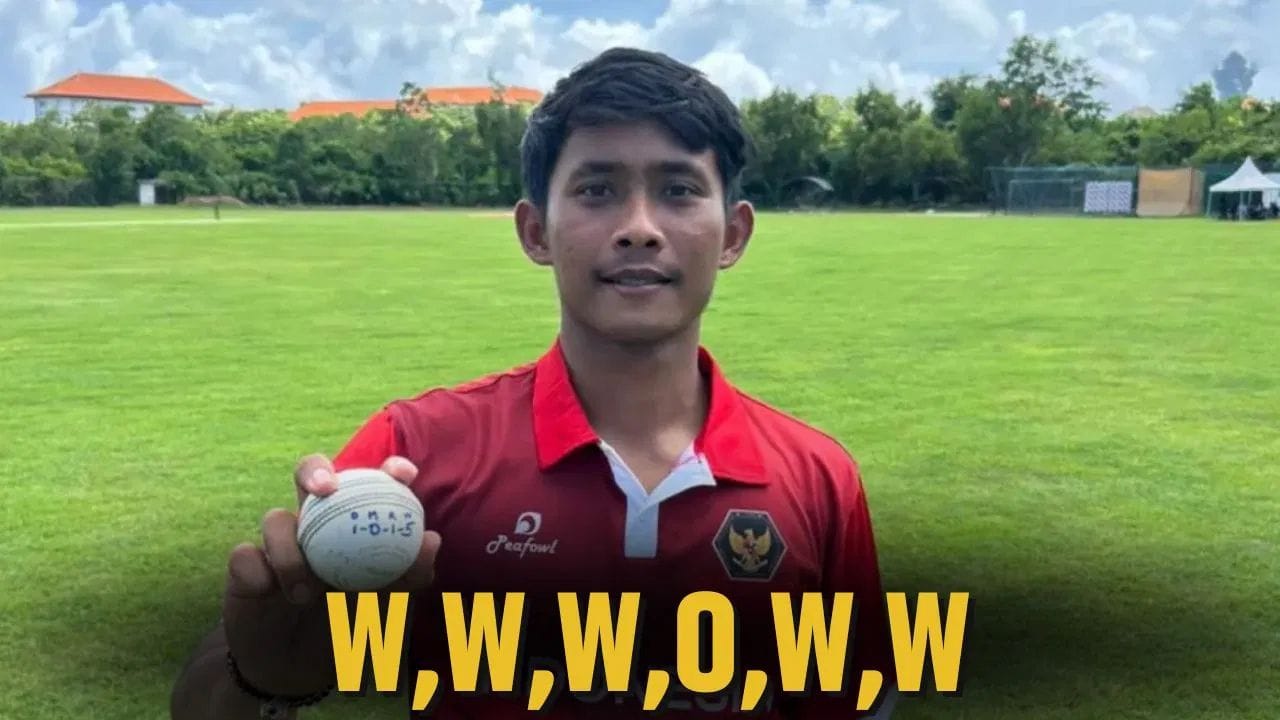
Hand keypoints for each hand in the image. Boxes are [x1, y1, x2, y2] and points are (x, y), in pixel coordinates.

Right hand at [219, 454, 441, 695]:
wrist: (300, 671)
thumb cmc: (352, 628)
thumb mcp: (389, 607)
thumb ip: (411, 574)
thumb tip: (431, 539)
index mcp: (355, 523)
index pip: (371, 483)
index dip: (387, 469)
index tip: (402, 475)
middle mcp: (316, 523)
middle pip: (311, 476)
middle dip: (316, 471)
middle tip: (326, 489)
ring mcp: (279, 543)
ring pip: (275, 519)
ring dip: (288, 550)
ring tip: (305, 592)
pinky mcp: (246, 567)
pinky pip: (243, 556)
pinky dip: (255, 570)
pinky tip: (265, 589)